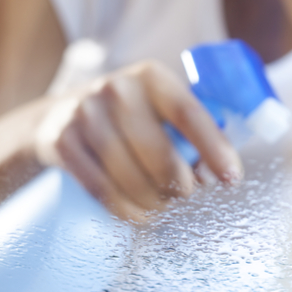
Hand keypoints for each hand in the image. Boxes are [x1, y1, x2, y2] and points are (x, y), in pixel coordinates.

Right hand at [34, 60, 242, 220]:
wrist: (60, 115)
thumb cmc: (130, 117)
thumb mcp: (159, 106)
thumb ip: (191, 129)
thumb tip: (222, 172)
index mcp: (151, 76)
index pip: (189, 113)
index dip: (213, 148)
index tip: (232, 178)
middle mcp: (116, 89)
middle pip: (159, 151)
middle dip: (180, 183)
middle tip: (187, 195)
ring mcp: (84, 114)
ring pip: (128, 174)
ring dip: (153, 201)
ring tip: (164, 206)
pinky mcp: (62, 142)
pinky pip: (100, 188)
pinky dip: (124, 209)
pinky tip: (138, 215)